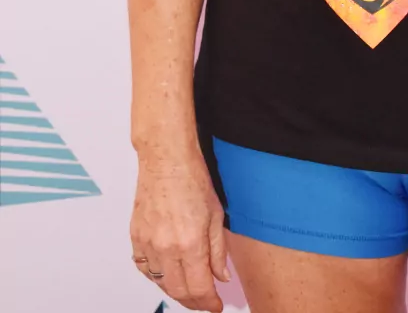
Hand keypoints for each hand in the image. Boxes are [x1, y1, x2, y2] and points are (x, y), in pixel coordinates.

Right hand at [130, 152, 229, 311]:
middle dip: (194, 302)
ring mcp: (148, 244)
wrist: (166, 159)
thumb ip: (218, 251)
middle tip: (205, 302)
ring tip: (189, 290)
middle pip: (179, 291)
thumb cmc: (192, 179)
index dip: (209, 302)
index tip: (216, 306)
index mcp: (190, 242)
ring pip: (161, 283)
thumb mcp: (216, 215)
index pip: (200, 287)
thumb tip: (221, 277)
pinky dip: (157, 277)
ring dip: (176, 291)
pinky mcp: (135, 237)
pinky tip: (167, 274)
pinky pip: (144, 268)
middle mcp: (166, 247)